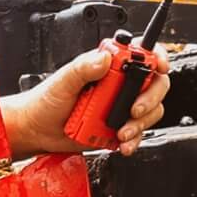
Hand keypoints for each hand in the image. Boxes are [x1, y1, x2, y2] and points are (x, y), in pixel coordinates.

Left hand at [3, 48, 171, 156]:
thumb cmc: (45, 102)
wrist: (37, 131)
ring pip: (151, 110)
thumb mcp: (62, 80)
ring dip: (142, 122)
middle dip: (150, 97)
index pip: (142, 53)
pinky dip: (135, 139)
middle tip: (134, 108)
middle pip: (154, 84)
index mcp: (108, 65)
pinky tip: (122, 143)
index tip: (159, 66)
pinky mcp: (119, 128)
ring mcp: (121, 106)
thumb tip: (104, 58)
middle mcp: (119, 84)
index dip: (156, 56)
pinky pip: (139, 133)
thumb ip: (83, 68)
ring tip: (121, 131)